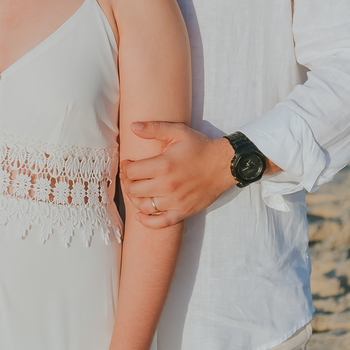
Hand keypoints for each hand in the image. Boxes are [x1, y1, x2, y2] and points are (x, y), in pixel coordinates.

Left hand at [121, 123, 237, 226]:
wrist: (224, 164)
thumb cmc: (201, 147)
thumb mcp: (178, 132)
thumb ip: (154, 128)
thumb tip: (133, 126)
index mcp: (164, 166)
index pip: (132, 172)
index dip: (125, 167)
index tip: (128, 164)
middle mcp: (167, 186)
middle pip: (134, 190)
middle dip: (128, 182)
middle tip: (130, 177)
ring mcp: (175, 201)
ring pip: (143, 206)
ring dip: (135, 199)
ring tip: (136, 191)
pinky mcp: (183, 211)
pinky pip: (160, 223)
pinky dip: (147, 222)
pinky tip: (140, 216)